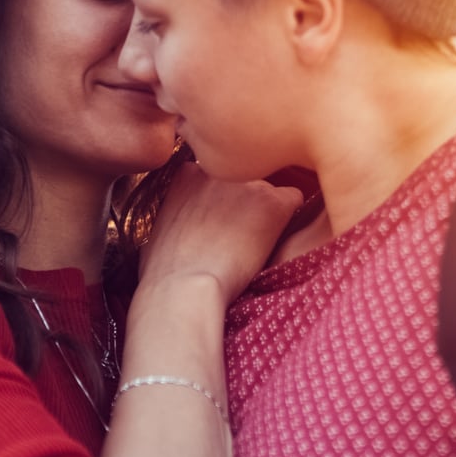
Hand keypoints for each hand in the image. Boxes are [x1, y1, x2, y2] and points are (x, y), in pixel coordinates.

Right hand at [141, 163, 303, 300]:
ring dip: (264, 210)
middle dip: (243, 200)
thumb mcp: (162, 225)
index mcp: (188, 173)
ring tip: (250, 243)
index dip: (221, 200)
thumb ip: (181, 207)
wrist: (185, 287)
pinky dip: (287, 218)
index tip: (219, 221)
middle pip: (243, 179)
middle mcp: (220, 169)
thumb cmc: (166, 269)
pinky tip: (272, 240)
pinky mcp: (273, 201)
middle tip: (236, 234)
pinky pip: (293, 199)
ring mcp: (247, 182)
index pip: (216, 175)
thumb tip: (191, 218)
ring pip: (267, 191)